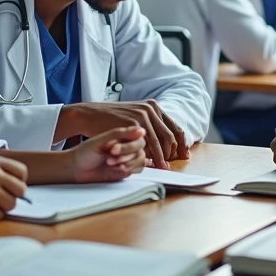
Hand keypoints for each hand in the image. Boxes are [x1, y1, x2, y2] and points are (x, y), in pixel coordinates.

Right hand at [58, 101, 188, 168]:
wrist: (91, 114)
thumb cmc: (111, 119)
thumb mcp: (134, 116)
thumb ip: (149, 126)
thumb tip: (165, 143)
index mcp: (154, 106)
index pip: (174, 127)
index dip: (182, 143)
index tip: (184, 155)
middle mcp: (151, 109)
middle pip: (170, 136)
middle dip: (173, 153)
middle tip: (171, 166)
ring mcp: (143, 115)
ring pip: (160, 142)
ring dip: (162, 158)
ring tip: (163, 169)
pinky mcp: (134, 124)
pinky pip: (146, 144)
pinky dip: (150, 156)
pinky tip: (150, 164)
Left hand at [69, 126, 146, 182]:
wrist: (76, 169)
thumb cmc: (85, 152)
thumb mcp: (101, 140)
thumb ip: (121, 134)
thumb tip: (142, 130)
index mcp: (122, 136)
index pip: (138, 138)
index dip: (129, 145)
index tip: (113, 148)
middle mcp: (127, 146)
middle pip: (141, 150)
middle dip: (127, 154)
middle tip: (110, 156)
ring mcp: (127, 158)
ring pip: (140, 160)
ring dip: (128, 162)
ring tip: (110, 162)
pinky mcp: (126, 170)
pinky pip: (137, 170)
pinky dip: (128, 169)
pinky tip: (116, 169)